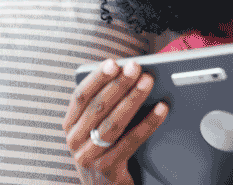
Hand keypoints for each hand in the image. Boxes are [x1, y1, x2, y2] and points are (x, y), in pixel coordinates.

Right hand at [63, 59, 167, 183]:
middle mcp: (74, 141)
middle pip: (98, 107)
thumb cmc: (108, 148)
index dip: (97, 78)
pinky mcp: (107, 170)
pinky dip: (148, 123)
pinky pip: (130, 142)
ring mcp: (89, 157)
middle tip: (136, 68)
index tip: (113, 63)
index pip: (80, 96)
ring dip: (132, 99)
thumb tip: (130, 74)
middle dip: (119, 84)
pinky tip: (162, 109)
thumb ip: (108, 103)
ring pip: (113, 123)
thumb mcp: (99, 126)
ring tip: (148, 82)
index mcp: (70, 125)